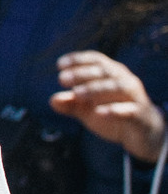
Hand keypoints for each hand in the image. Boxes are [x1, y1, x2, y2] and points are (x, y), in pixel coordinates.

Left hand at [51, 53, 166, 163]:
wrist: (142, 134)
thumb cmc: (113, 113)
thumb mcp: (88, 109)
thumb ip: (71, 104)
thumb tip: (52, 100)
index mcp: (112, 74)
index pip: (96, 60)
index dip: (79, 59)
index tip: (60, 64)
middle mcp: (124, 80)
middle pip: (104, 71)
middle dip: (82, 73)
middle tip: (62, 79)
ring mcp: (134, 97)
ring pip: (117, 87)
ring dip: (95, 89)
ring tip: (77, 93)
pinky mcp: (140, 115)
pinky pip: (129, 110)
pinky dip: (115, 110)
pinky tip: (99, 112)